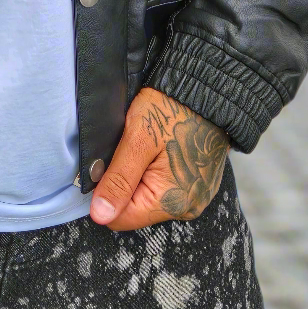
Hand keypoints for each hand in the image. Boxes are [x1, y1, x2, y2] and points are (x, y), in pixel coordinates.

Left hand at [88, 87, 228, 231]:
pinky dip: (153, 171)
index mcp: (172, 202)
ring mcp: (195, 196)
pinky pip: (165, 187)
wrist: (207, 90)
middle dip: (123, 183)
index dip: (105, 194)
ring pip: (148, 197)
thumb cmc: (171, 109)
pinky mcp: (198, 184)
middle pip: (135, 209)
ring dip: (138, 176)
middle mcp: (188, 207)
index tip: (107, 165)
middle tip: (128, 150)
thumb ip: (118, 181)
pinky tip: (157, 149)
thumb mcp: (137, 140)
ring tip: (144, 147)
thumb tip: (100, 216)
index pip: (120, 218)